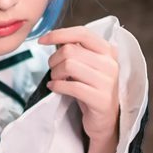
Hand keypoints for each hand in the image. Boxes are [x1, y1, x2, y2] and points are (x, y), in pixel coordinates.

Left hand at [38, 26, 120, 145]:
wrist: (105, 119)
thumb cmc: (91, 89)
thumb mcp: (87, 66)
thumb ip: (76, 51)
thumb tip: (54, 38)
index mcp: (107, 51)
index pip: (82, 33)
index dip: (59, 34)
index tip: (42, 40)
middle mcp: (110, 63)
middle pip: (70, 50)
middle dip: (54, 59)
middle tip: (53, 70)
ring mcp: (107, 82)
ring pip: (69, 65)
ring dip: (55, 73)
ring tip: (56, 79)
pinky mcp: (100, 99)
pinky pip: (71, 86)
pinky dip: (57, 86)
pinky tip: (54, 87)